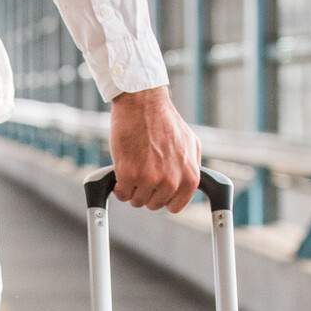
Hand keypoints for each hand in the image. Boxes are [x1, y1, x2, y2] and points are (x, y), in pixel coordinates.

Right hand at [107, 86, 201, 213]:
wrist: (143, 103)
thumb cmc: (164, 120)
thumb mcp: (190, 144)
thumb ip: (191, 167)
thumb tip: (188, 184)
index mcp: (190, 177)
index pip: (175, 206)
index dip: (163, 198)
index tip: (156, 190)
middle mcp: (172, 181)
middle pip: (154, 204)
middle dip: (146, 191)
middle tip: (142, 171)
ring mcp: (150, 179)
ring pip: (136, 201)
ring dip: (132, 188)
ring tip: (133, 167)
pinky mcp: (129, 175)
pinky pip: (121, 194)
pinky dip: (119, 186)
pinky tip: (122, 170)